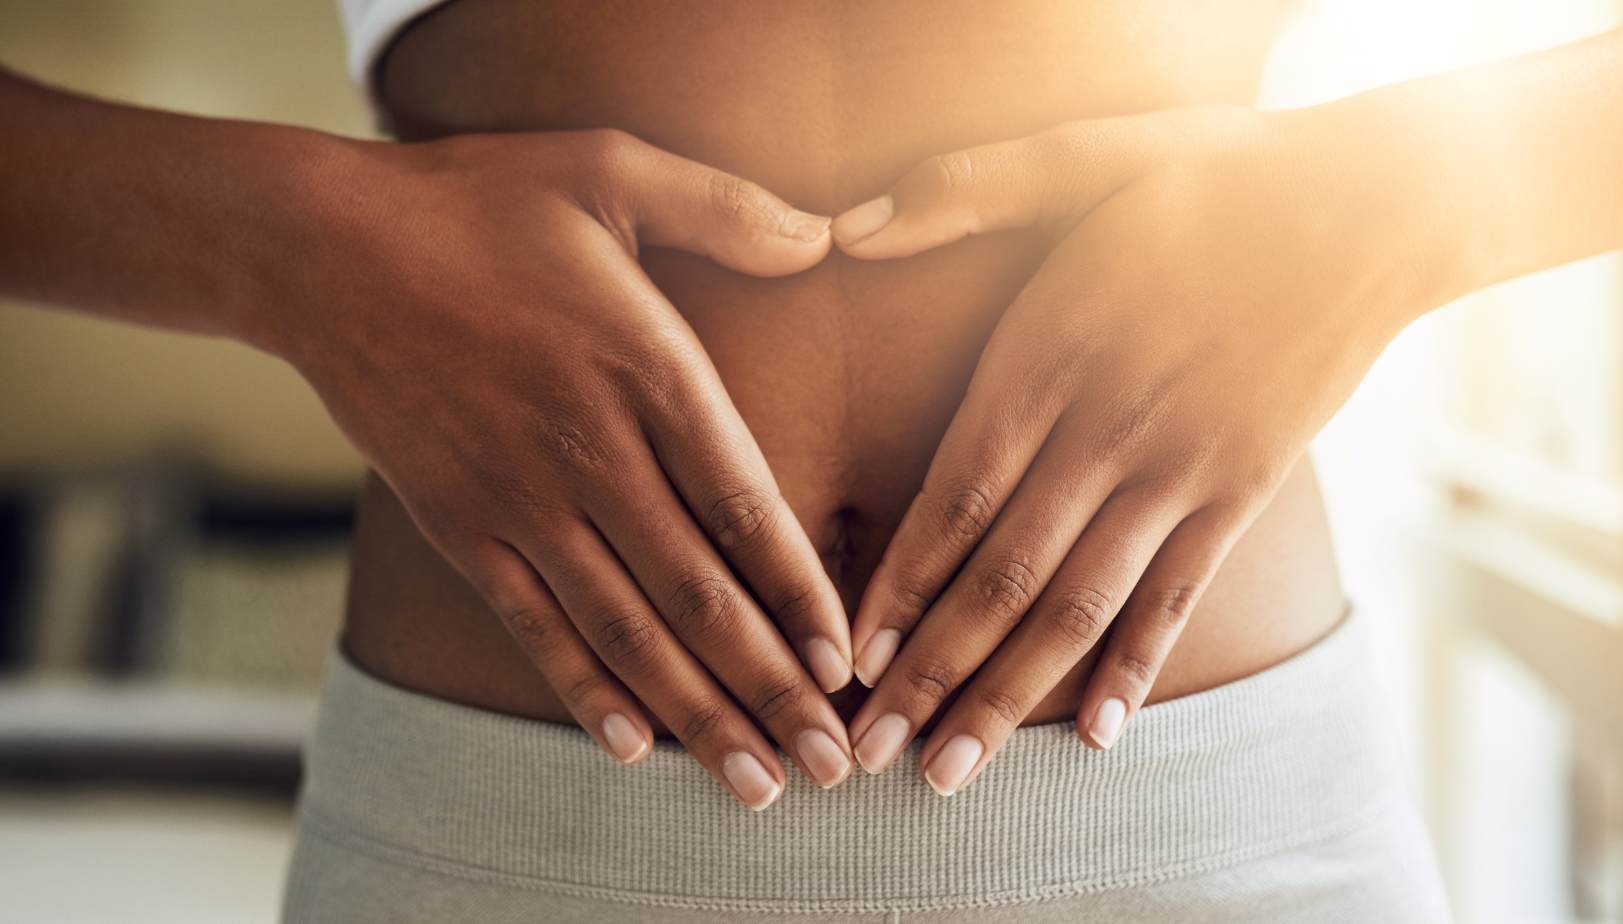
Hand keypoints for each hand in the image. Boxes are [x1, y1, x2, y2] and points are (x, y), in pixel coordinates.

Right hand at [280, 129, 855, 806]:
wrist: (320, 247)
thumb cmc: (477, 203)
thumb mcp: (607, 170)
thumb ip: (725, 206)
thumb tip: (824, 234)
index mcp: (644, 366)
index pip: (744, 505)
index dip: (801, 594)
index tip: (847, 662)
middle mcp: (588, 449)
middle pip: (698, 593)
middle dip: (771, 688)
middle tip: (829, 765)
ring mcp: (519, 499)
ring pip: (624, 630)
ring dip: (696, 715)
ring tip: (755, 784)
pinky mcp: (460, 525)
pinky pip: (533, 626)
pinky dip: (585, 691)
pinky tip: (632, 747)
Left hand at [831, 106, 1432, 792]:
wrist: (1372, 208)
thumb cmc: (1212, 181)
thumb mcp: (1086, 154)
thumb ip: (966, 189)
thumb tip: (850, 226)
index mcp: (1050, 352)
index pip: (953, 493)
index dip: (896, 583)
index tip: (847, 659)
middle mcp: (1108, 428)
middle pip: (1001, 573)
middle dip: (928, 671)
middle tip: (869, 752)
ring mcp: (1181, 469)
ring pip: (1079, 604)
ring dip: (1009, 695)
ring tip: (952, 774)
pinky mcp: (1243, 491)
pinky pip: (1179, 596)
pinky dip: (1134, 667)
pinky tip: (1095, 738)